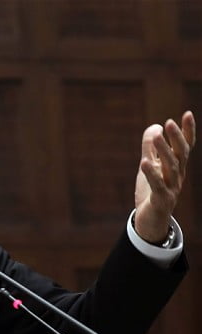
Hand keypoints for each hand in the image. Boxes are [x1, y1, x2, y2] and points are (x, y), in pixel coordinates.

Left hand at [134, 111, 195, 242]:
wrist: (151, 220)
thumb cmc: (152, 191)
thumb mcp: (150, 166)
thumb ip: (151, 148)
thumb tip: (154, 126)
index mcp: (176, 166)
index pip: (185, 146)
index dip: (187, 131)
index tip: (187, 114)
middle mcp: (177, 175)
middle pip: (180, 154)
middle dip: (176, 138)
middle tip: (169, 122)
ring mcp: (172, 188)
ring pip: (171, 167)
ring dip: (164, 151)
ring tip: (157, 136)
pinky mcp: (162, 200)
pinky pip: (158, 185)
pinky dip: (152, 173)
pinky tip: (144, 162)